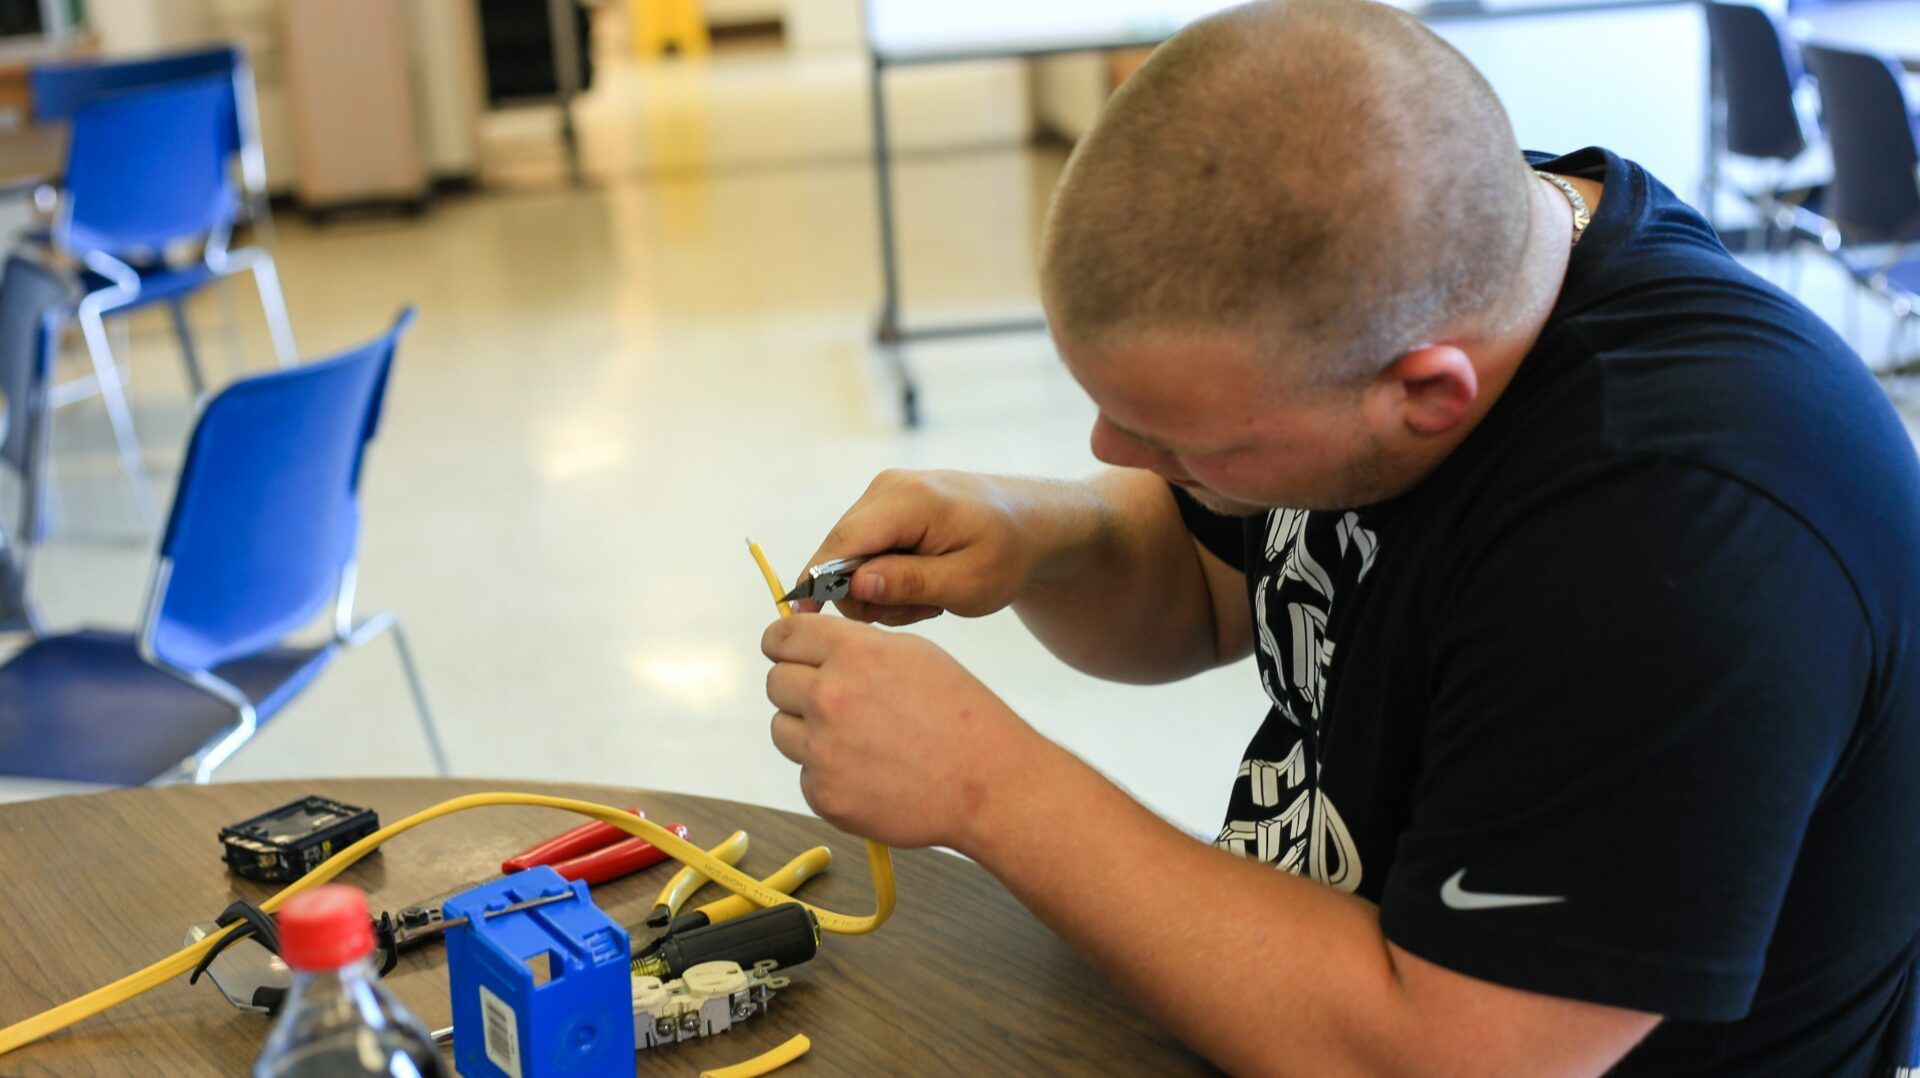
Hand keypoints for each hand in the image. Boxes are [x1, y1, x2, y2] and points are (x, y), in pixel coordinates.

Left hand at [762, 614, 1042, 848]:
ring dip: (809, 731)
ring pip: (783, 729)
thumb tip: (812, 646)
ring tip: (859, 739)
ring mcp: (823, 750)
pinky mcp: (825, 794)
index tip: (785, 652)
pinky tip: (870, 772)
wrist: (987, 783)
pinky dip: (829, 774)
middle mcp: (829, 697)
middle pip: (775, 683)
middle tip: (837, 701)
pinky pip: (806, 774)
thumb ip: (855, 645)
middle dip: (799, 688)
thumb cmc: (962, 716)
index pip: (782, 637)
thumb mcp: (914, 654)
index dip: (782, 643)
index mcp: (853, 653)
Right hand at [795, 470, 1051, 626]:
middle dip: (868, 595)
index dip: (818, 584)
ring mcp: (884, 492)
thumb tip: (854, 585)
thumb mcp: (969, 583)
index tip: (804, 621)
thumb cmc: (1008, 554)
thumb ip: (910, 583)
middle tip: (921, 610)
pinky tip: (925, 581)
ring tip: (931, 596)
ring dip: (882, 589)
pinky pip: (865, 549)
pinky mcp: (886, 504)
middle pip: (839, 553)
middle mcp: (887, 488)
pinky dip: (887, 574)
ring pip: (850, 556)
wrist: (1033, 522)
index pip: (843, 544)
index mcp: (910, 501)